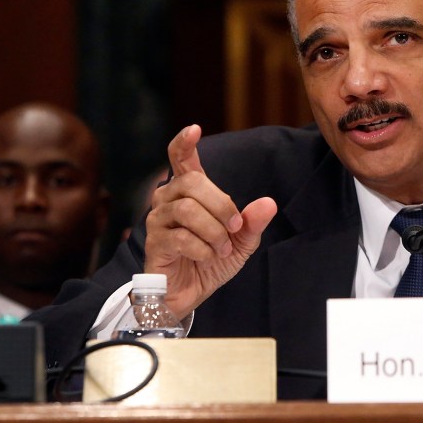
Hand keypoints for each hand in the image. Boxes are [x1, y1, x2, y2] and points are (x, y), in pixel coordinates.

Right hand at [144, 124, 276, 316]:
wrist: (190, 294)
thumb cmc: (211, 260)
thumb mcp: (240, 241)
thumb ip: (252, 222)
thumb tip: (268, 203)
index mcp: (189, 193)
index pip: (180, 159)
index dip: (184, 142)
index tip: (194, 128)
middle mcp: (168, 200)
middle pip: (191, 183)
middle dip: (220, 204)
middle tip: (234, 227)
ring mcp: (158, 220)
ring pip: (187, 209)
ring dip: (213, 230)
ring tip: (221, 248)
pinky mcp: (154, 242)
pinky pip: (180, 237)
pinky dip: (203, 248)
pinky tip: (208, 257)